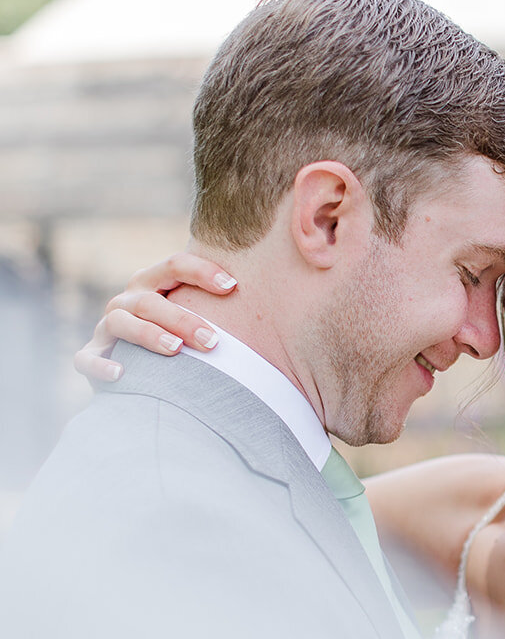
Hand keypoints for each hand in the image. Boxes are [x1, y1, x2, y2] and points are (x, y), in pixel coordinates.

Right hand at [73, 254, 238, 382]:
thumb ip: (224, 309)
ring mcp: (108, 328)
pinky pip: (87, 358)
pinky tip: (122, 373)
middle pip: (151, 299)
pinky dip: (101, 364)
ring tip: (175, 350)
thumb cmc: (181, 341)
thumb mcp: (198, 319)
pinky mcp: (92, 356)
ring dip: (148, 335)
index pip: (174, 265)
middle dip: (183, 317)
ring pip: (122, 322)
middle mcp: (128, 300)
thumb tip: (283, 301)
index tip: (233, 287)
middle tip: (214, 341)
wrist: (139, 373)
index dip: (202, 271)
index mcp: (153, 283)